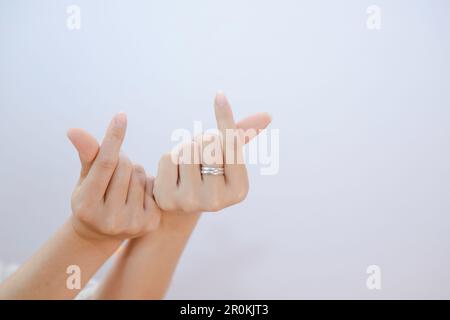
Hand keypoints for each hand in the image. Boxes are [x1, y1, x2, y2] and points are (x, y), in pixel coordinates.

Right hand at [67, 113, 160, 240]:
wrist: (102, 233)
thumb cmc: (91, 199)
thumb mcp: (84, 179)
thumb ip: (87, 155)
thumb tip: (74, 130)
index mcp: (87, 206)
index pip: (104, 164)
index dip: (113, 138)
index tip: (121, 116)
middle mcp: (109, 218)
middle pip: (125, 166)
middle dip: (120, 160)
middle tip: (113, 172)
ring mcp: (131, 223)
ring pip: (140, 174)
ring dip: (133, 172)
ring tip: (123, 186)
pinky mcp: (149, 223)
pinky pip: (152, 186)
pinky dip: (145, 184)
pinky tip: (136, 195)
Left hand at [153, 92, 270, 212]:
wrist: (180, 203)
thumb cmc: (208, 173)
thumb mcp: (227, 156)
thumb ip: (242, 136)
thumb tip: (266, 116)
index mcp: (239, 189)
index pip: (232, 143)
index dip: (225, 117)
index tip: (219, 95)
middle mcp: (218, 201)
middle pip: (209, 143)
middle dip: (203, 140)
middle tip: (202, 155)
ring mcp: (192, 202)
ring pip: (188, 149)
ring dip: (185, 149)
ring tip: (188, 166)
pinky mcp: (168, 199)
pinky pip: (168, 159)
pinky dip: (169, 158)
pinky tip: (173, 175)